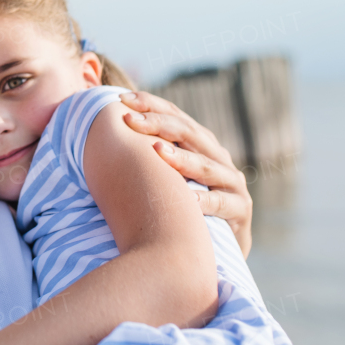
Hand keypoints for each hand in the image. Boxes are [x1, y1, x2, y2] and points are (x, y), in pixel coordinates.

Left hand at [118, 90, 253, 256]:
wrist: (216, 246)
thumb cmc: (185, 205)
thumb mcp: (170, 174)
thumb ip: (151, 153)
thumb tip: (104, 130)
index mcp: (201, 144)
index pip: (175, 117)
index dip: (150, 104)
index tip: (121, 98)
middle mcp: (219, 158)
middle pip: (190, 134)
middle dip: (158, 125)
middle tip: (129, 120)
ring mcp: (233, 183)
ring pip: (206, 167)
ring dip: (182, 159)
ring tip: (157, 151)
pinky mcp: (241, 210)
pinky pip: (221, 204)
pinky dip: (205, 202)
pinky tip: (188, 201)